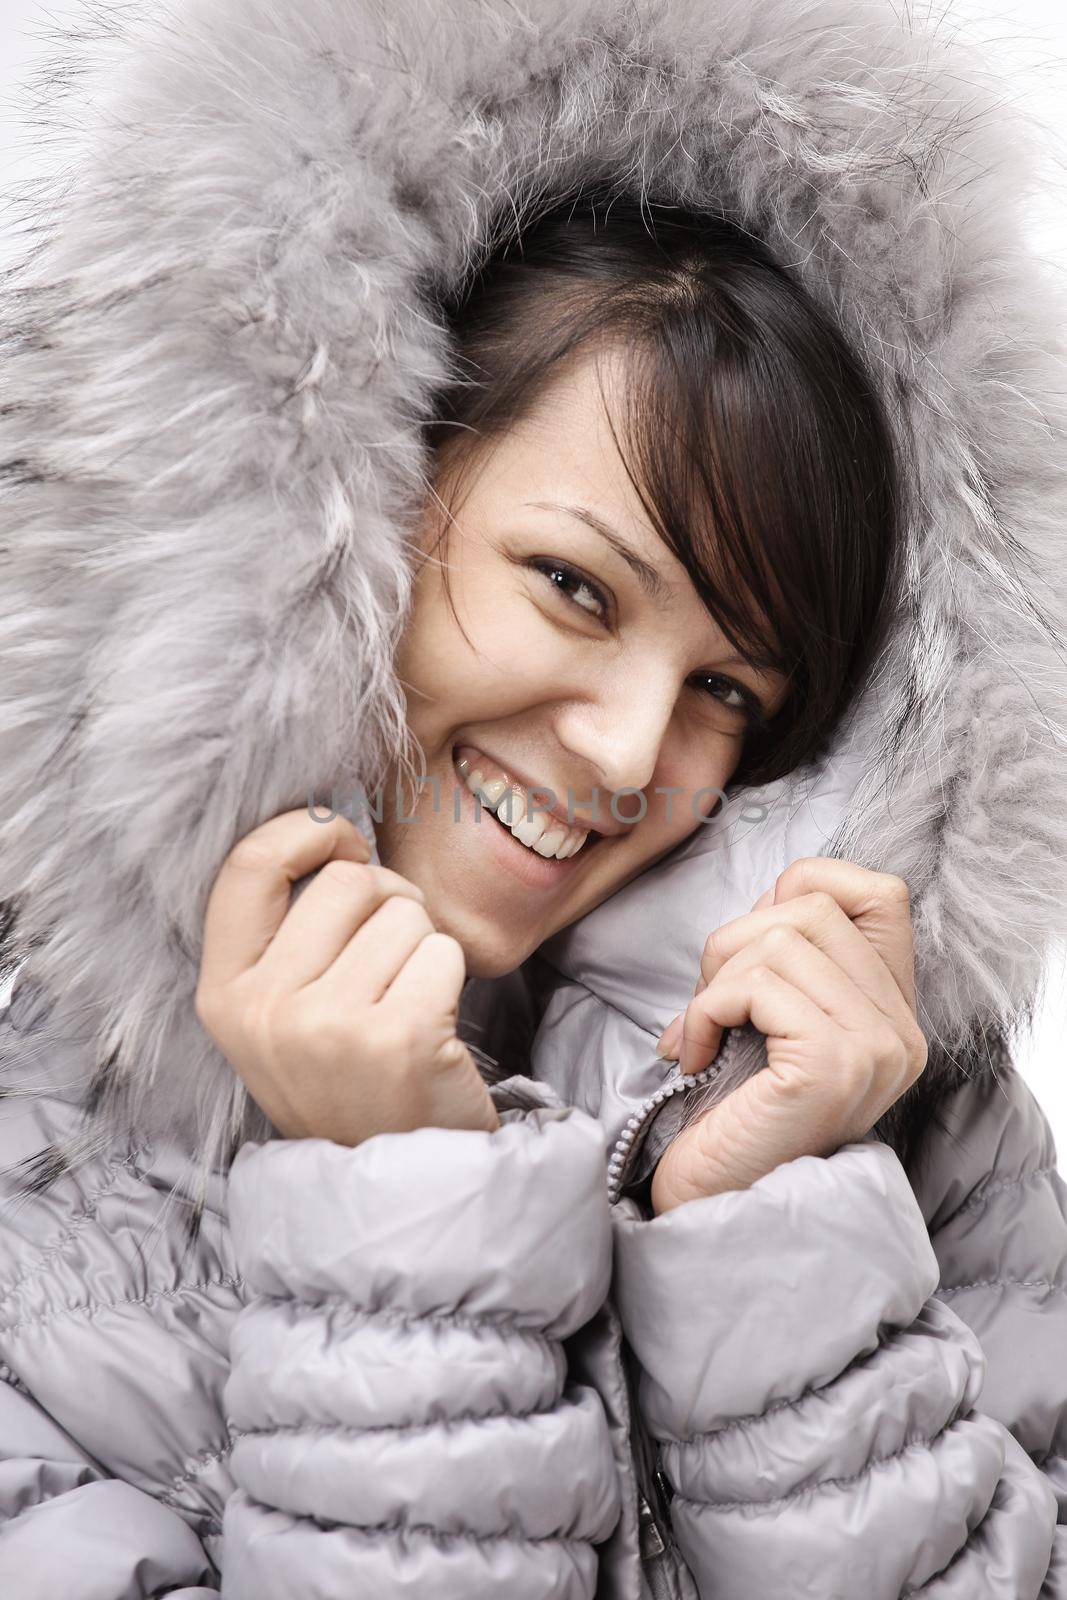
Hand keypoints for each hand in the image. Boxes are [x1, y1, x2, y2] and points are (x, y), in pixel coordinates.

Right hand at [194, 807, 498, 1143]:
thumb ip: (287, 931)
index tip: (342, 843)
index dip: (305, 831)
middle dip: (387, 901)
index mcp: (224, 995)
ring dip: (422, 946)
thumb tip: (334, 827)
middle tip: (391, 959)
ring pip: (403, 912)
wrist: (395, 1188)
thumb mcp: (281, 1015)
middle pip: (346, 879)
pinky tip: (434, 1029)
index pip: (249, 865)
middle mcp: (266, 1010)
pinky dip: (452, 978)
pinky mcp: (400, 1038)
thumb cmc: (348, 1079)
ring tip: (409, 1003)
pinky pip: (443, 950)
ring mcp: (330, 1026)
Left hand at [650, 858, 926, 1213]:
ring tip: (703, 1034)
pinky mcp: (831, 1066)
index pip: (879, 892)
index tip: (754, 952)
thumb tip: (773, 888)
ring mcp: (874, 1050)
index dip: (805, 889)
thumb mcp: (771, 1017)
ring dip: (715, 981)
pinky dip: (704, 1011)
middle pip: (814, 907)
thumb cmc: (731, 1111)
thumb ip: (787, 955)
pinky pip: (754, 985)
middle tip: (712, 1005)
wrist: (713, 1205)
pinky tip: (693, 1057)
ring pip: (780, 939)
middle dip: (737, 940)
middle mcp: (901, 1033)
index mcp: (894, 1015)